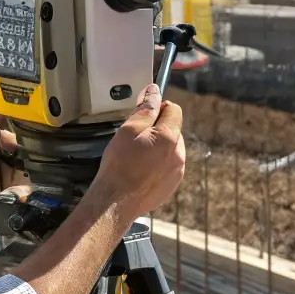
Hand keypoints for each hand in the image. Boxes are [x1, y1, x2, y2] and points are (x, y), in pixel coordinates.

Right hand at [90, 84, 184, 227]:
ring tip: (136, 157)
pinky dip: (157, 164)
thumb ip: (145, 109)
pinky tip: (140, 170)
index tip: (143, 114)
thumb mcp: (128, 130)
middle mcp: (179, 154)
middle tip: (135, 138)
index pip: (174, 109)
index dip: (158, 107)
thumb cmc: (119, 164)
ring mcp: (177, 171)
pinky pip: (168, 166)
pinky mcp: (172, 185)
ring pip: (171, 148)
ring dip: (158, 146)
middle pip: (173, 129)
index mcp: (170, 137)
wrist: (115, 202)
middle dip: (157, 128)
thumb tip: (154, 91)